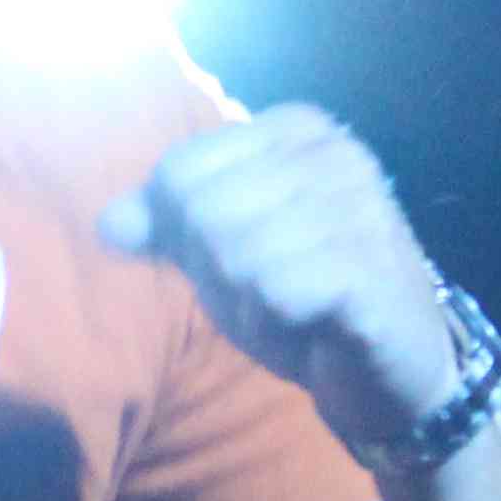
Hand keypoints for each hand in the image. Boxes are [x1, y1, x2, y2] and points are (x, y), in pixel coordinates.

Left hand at [98, 105, 464, 463]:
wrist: (391, 370)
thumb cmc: (304, 298)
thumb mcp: (222, 253)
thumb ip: (165, 227)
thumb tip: (108, 224)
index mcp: (296, 129)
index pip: (180, 172)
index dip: (189, 235)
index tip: (248, 257)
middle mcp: (334, 152)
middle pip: (203, 213)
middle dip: (221, 273)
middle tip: (274, 292)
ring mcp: (360, 205)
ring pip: (235, 254)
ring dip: (252, 305)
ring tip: (297, 309)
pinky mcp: (372, 265)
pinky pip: (277, 292)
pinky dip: (281, 324)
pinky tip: (318, 326)